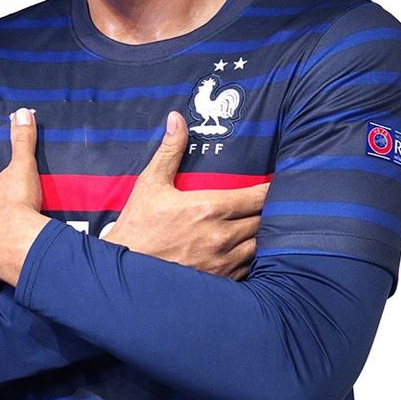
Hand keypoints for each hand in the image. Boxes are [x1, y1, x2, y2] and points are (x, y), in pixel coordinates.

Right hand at [102, 110, 268, 279]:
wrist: (125, 273)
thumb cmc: (138, 226)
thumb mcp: (151, 184)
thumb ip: (170, 151)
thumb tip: (176, 118)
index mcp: (208, 208)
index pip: (258, 197)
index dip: (270, 190)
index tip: (275, 185)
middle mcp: (221, 236)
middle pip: (265, 221)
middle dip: (269, 212)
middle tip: (273, 204)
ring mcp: (222, 262)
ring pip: (261, 246)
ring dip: (263, 235)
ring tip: (263, 226)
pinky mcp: (221, 281)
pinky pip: (250, 268)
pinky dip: (252, 257)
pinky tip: (246, 250)